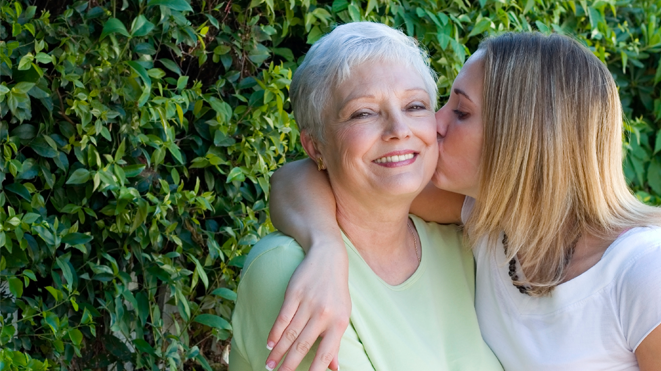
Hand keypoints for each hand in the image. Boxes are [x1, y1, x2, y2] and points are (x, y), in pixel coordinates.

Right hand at [265, 244, 350, 370]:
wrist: (328, 257)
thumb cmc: (336, 290)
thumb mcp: (342, 314)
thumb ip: (336, 342)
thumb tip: (334, 368)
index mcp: (339, 323)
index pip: (326, 353)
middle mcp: (324, 314)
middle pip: (302, 345)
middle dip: (289, 365)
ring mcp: (308, 303)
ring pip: (290, 333)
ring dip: (278, 352)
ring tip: (269, 365)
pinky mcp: (294, 293)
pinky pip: (283, 317)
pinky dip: (275, 332)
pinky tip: (269, 344)